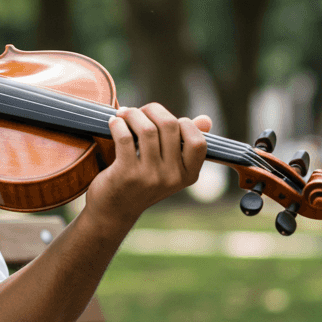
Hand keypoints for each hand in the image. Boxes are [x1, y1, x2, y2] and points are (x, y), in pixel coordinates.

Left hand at [83, 104, 211, 231]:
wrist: (114, 210)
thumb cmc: (143, 182)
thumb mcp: (169, 167)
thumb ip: (186, 143)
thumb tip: (206, 120)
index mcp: (189, 175)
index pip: (198, 141)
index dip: (183, 123)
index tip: (164, 121)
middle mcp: (172, 177)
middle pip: (170, 125)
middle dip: (152, 110)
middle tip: (138, 112)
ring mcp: (150, 177)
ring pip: (147, 129)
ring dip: (132, 114)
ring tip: (124, 114)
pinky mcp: (127, 174)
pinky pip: (125, 137)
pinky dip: (117, 124)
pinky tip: (114, 123)